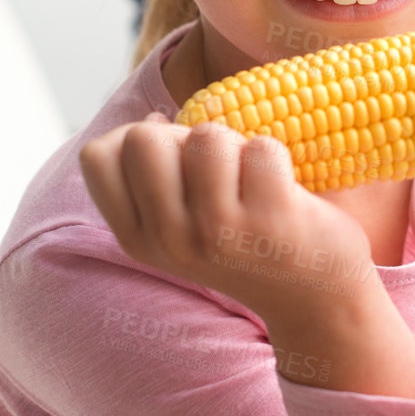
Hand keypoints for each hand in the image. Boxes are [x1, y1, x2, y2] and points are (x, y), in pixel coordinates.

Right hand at [79, 114, 378, 325]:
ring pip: (206, 136)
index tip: (174, 162)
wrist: (315, 299)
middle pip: (144, 137)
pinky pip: (261, 148)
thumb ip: (156, 180)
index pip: (97, 156)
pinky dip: (276, 158)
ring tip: (251, 182)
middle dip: (184, 137)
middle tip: (218, 170)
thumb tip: (156, 115)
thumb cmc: (246, 246)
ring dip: (236, 146)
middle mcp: (169, 239)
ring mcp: (217, 232)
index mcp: (138, 238)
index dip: (136, 139)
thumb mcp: (182, 229)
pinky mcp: (267, 221)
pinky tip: (283, 193)